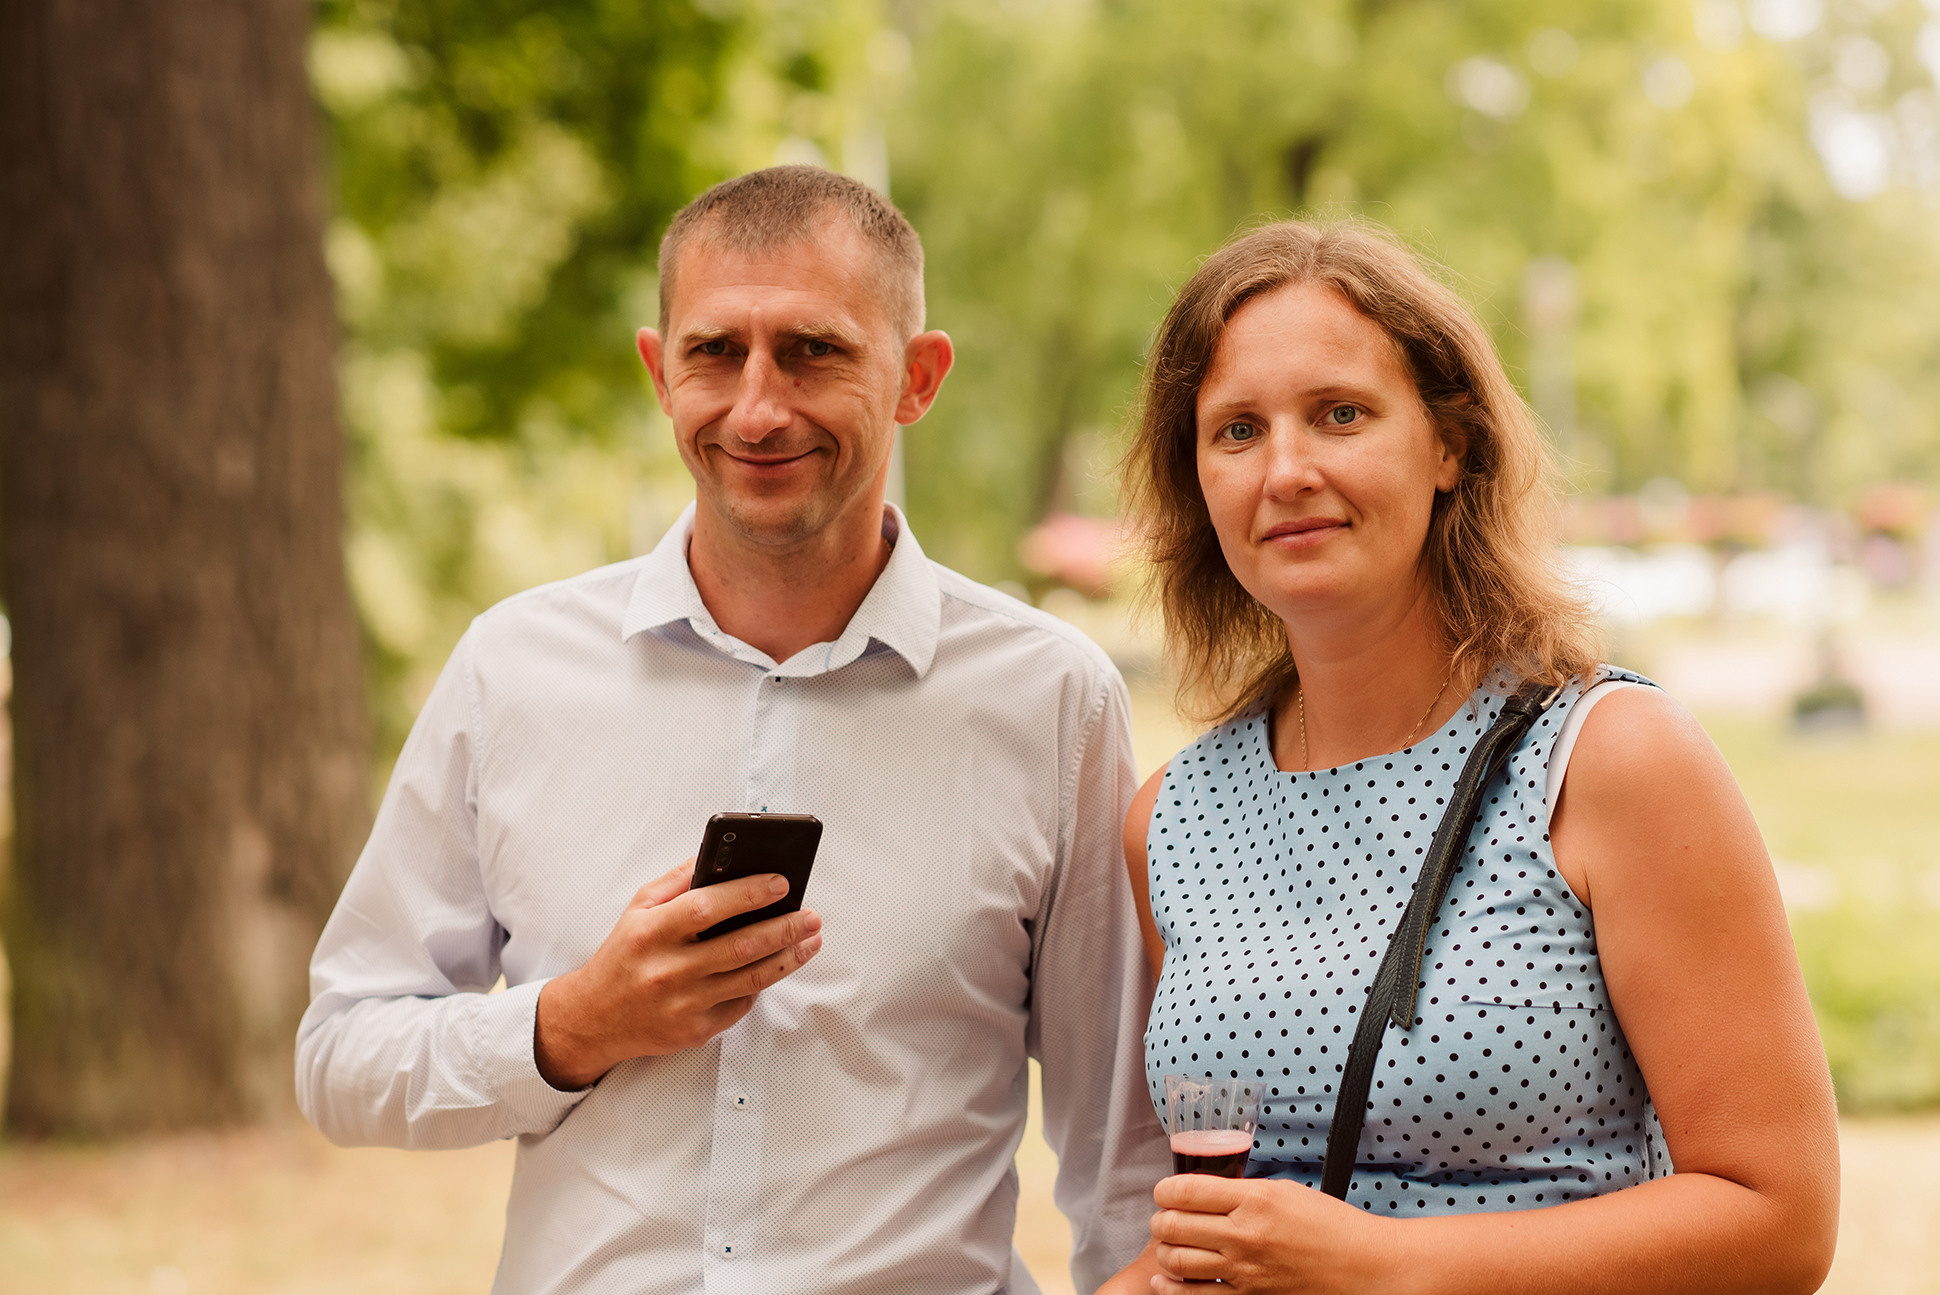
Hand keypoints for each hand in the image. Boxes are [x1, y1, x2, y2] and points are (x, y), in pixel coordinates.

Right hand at [534, 861, 822, 1087]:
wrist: (594, 1018)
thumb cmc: (624, 954)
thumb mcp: (638, 908)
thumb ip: (678, 880)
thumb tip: (720, 855)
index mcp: (651, 932)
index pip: (706, 908)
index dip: (747, 894)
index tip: (781, 883)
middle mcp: (667, 970)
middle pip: (739, 947)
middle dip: (784, 928)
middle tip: (812, 914)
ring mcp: (683, 1005)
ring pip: (750, 979)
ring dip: (788, 957)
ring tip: (811, 938)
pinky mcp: (695, 1031)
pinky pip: (740, 1005)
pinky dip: (761, 983)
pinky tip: (777, 965)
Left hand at [1147, 1173, 1395, 1293]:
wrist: (1364, 1266)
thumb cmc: (1330, 1225)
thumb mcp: (1284, 1191)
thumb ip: (1241, 1192)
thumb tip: (1203, 1193)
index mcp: (1254, 1199)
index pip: (1185, 1191)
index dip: (1164, 1191)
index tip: (1165, 1193)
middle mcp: (1245, 1235)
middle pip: (1173, 1225)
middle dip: (1160, 1220)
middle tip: (1165, 1218)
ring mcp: (1246, 1270)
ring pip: (1176, 1261)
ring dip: (1164, 1250)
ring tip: (1170, 1245)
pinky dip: (1171, 1288)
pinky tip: (1164, 1280)